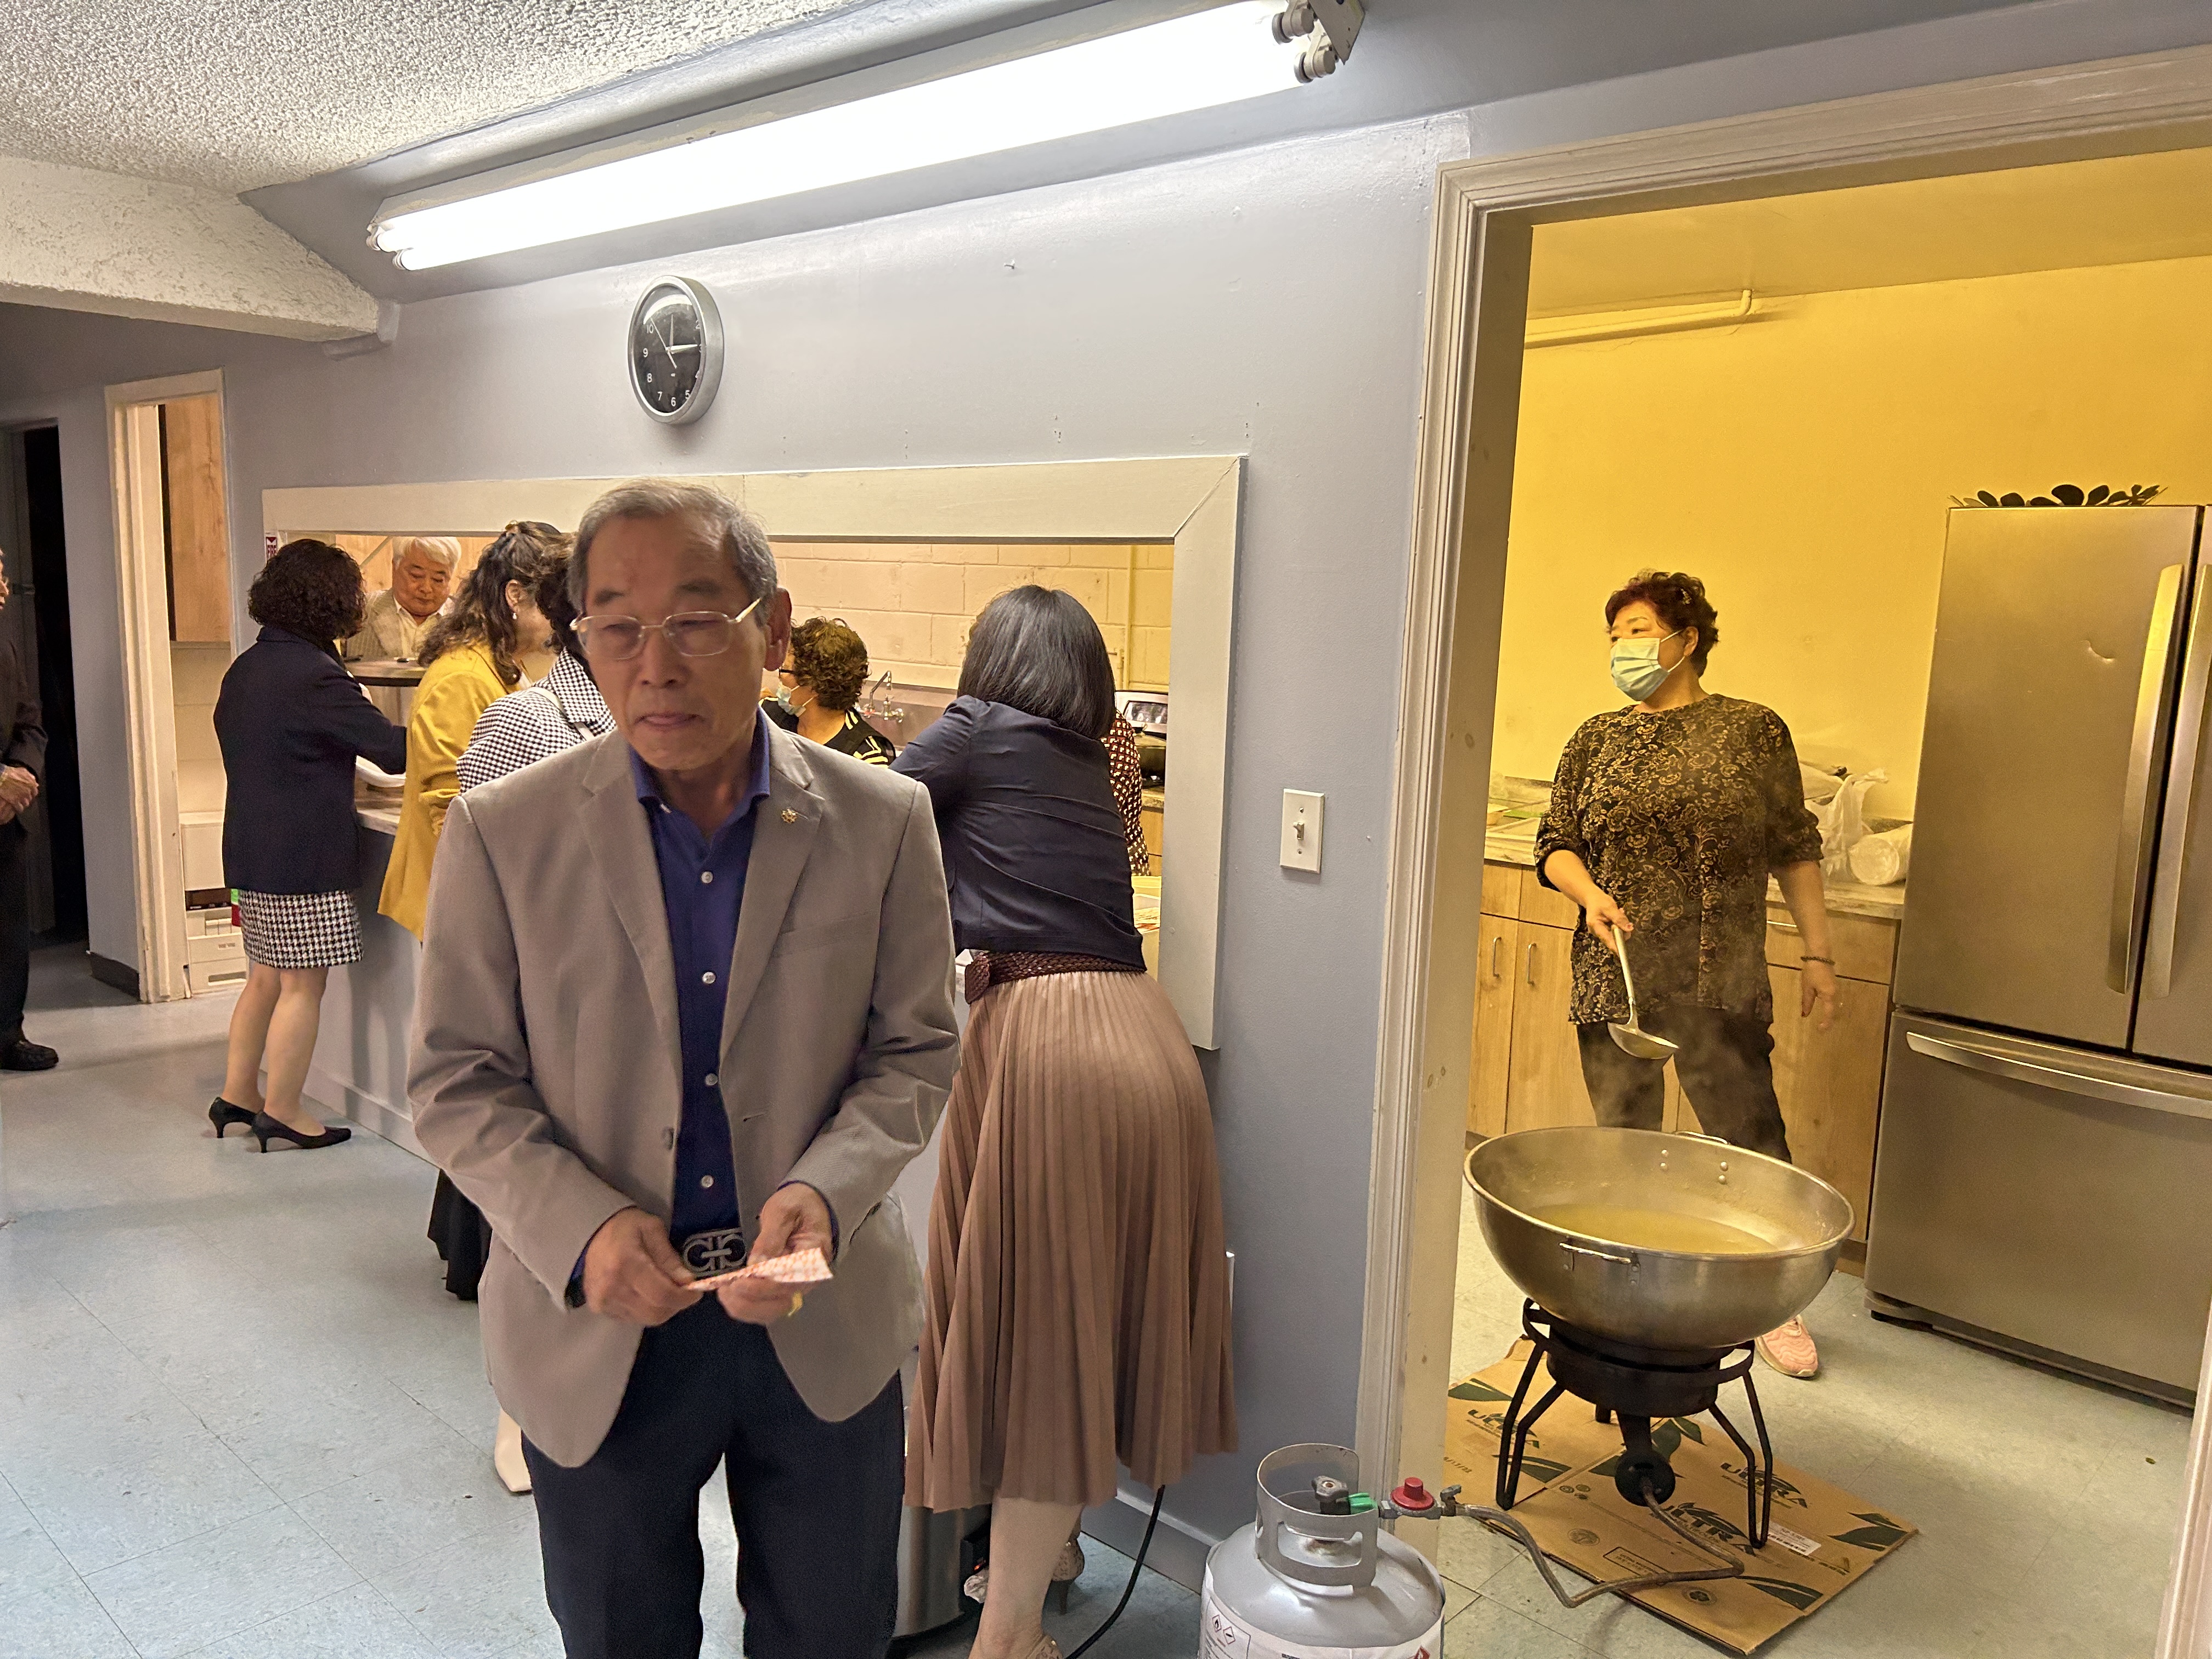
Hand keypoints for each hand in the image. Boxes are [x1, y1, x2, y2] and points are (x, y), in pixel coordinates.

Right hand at [0, 767, 35, 814]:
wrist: (0, 777)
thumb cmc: (9, 773)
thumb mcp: (22, 771)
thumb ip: (29, 776)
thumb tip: (34, 782)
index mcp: (31, 784)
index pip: (34, 792)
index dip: (30, 793)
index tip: (27, 794)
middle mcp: (28, 791)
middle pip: (30, 798)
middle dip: (26, 798)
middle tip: (21, 798)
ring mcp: (22, 797)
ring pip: (26, 804)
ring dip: (22, 804)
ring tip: (18, 803)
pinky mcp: (15, 801)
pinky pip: (20, 808)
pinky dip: (18, 808)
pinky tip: (15, 807)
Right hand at [580, 1207, 701, 1325]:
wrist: (591, 1233)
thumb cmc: (626, 1227)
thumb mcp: (653, 1230)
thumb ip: (670, 1257)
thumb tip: (688, 1281)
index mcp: (626, 1264)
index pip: (662, 1294)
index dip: (683, 1298)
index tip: (696, 1292)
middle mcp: (612, 1287)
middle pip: (655, 1313)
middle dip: (675, 1305)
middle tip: (683, 1292)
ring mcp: (603, 1301)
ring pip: (645, 1319)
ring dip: (662, 1309)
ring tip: (665, 1290)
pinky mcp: (599, 1308)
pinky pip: (632, 1318)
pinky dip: (646, 1310)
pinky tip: (646, 1293)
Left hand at [716, 1183, 833, 1325]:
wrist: (810, 1206)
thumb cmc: (798, 1205)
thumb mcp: (783, 1210)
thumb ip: (770, 1237)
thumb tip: (756, 1264)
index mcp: (814, 1256)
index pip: (788, 1281)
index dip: (762, 1287)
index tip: (738, 1283)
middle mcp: (808, 1278)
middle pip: (781, 1303)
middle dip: (750, 1302)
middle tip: (725, 1290)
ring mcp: (796, 1286)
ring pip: (772, 1310)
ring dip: (745, 1307)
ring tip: (724, 1293)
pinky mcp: (784, 1289)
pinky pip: (766, 1306)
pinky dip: (747, 1305)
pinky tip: (731, 1295)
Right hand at [1581, 888, 1632, 951]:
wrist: (1592, 898)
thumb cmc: (1599, 901)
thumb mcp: (1609, 907)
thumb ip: (1619, 918)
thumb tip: (1629, 929)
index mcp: (1595, 926)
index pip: (1607, 939)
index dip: (1616, 947)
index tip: (1624, 954)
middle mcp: (1597, 932)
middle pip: (1613, 938)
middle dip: (1621, 930)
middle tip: (1622, 915)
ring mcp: (1600, 932)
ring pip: (1615, 935)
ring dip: (1620, 926)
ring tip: (1619, 913)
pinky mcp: (1604, 931)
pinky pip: (1614, 932)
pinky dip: (1618, 925)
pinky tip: (1617, 916)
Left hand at [1800, 960, 1838, 1031]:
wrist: (1819, 956)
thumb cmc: (1811, 972)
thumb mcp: (1807, 988)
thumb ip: (1807, 1002)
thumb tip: (1805, 1015)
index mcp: (1828, 995)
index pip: (1828, 1013)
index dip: (1825, 1023)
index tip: (1820, 1030)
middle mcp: (1835, 994)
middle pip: (1833, 1011)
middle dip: (1828, 1020)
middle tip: (1820, 1028)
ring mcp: (1835, 989)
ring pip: (1833, 1005)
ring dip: (1828, 1013)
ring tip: (1822, 1021)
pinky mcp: (1833, 985)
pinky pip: (1831, 999)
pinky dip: (1828, 1006)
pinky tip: (1823, 1008)